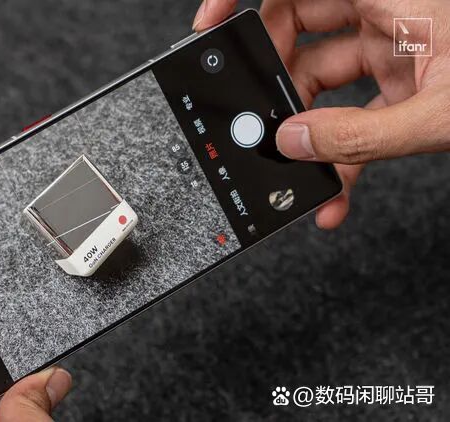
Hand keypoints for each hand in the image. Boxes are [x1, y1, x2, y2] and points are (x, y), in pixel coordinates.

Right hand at [193, 0, 449, 228]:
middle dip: (272, 79)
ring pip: (323, 78)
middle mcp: (389, 13)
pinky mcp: (407, 84)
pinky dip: (342, 152)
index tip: (211, 26)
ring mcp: (397, 49)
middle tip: (258, 117)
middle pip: (300, 30)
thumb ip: (362, 135)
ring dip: (307, 128)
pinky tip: (334, 191)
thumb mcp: (444, 114)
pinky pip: (355, 113)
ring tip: (300, 169)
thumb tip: (296, 144)